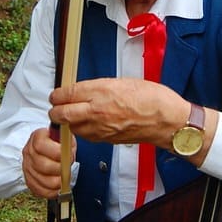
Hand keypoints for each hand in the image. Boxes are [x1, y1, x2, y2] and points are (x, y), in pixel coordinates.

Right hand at [22, 127, 76, 198]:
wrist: (52, 150)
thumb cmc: (60, 144)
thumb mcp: (66, 137)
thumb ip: (66, 141)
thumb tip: (68, 149)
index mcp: (37, 137)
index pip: (40, 145)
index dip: (56, 152)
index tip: (68, 155)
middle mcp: (29, 152)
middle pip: (41, 164)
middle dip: (59, 169)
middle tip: (68, 168)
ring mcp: (27, 167)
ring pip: (41, 179)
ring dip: (57, 182)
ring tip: (65, 178)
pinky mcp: (29, 180)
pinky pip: (39, 190)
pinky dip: (51, 191)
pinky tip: (59, 188)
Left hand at [48, 77, 190, 148]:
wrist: (166, 120)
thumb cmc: (151, 98)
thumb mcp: (122, 82)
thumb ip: (99, 87)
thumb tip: (82, 91)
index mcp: (101, 91)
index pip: (67, 93)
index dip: (57, 94)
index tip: (56, 95)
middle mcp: (97, 110)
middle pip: (61, 114)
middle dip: (55, 111)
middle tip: (56, 107)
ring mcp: (100, 128)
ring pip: (71, 128)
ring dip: (67, 122)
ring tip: (71, 116)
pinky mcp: (106, 139)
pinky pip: (85, 136)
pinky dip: (81, 130)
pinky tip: (87, 124)